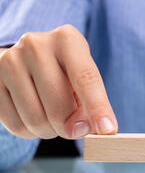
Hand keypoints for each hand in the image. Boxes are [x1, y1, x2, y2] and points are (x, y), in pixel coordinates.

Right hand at [0, 25, 117, 139]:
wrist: (28, 61)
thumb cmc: (66, 73)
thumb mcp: (84, 80)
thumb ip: (91, 105)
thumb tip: (87, 130)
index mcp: (67, 39)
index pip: (86, 79)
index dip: (98, 108)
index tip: (106, 130)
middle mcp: (36, 45)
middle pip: (59, 106)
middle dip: (71, 127)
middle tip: (74, 127)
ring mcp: (9, 61)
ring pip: (36, 120)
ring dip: (50, 131)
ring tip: (53, 117)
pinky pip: (16, 126)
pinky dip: (31, 132)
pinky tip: (34, 115)